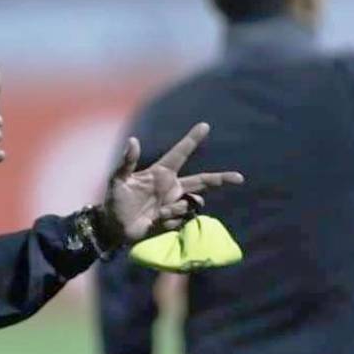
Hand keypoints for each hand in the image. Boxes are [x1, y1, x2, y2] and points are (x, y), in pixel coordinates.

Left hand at [102, 123, 244, 244]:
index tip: (205, 125)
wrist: (113, 227)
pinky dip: (170, 220)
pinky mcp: (173, 218)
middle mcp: (171, 186)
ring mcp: (174, 202)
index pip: (179, 153)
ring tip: (158, 213)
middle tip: (239, 178)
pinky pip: (182, 218)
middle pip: (202, 179)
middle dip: (221, 179)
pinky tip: (156, 222)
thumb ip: (127, 162)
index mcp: (160, 173)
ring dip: (177, 208)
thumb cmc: (114, 201)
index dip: (192, 140)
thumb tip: (133, 140)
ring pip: (192, 202)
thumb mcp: (118, 181)